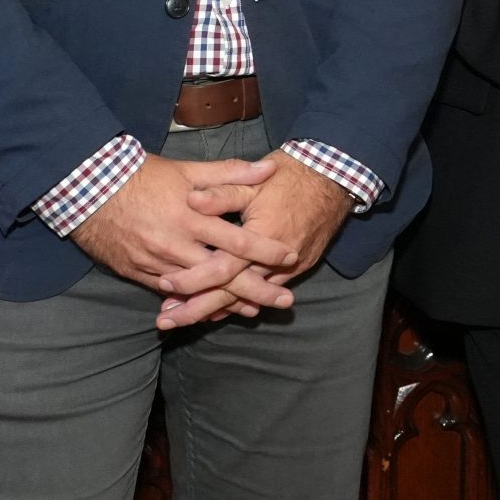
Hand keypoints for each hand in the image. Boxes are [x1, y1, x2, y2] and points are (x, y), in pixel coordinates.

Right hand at [69, 153, 299, 303]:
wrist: (90, 190)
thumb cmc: (144, 176)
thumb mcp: (188, 170)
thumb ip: (230, 173)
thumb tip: (268, 169)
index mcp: (192, 217)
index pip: (238, 239)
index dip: (266, 250)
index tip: (291, 257)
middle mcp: (176, 245)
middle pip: (223, 275)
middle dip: (256, 291)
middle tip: (285, 303)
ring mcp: (157, 263)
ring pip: (198, 291)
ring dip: (226, 304)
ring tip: (253, 312)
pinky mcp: (139, 274)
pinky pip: (170, 296)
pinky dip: (191, 305)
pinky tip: (208, 312)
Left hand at [159, 151, 355, 329]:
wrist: (334, 179)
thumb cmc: (291, 176)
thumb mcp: (254, 182)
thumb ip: (222, 193)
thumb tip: (191, 200)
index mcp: (261, 236)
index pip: (221, 268)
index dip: (193, 279)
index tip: (164, 286)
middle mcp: (276, 260)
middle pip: (231, 293)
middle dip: (197, 309)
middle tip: (166, 322)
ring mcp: (290, 267)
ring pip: (248, 297)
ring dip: (216, 308)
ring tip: (185, 318)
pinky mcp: (298, 268)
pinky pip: (265, 291)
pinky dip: (241, 302)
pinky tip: (221, 309)